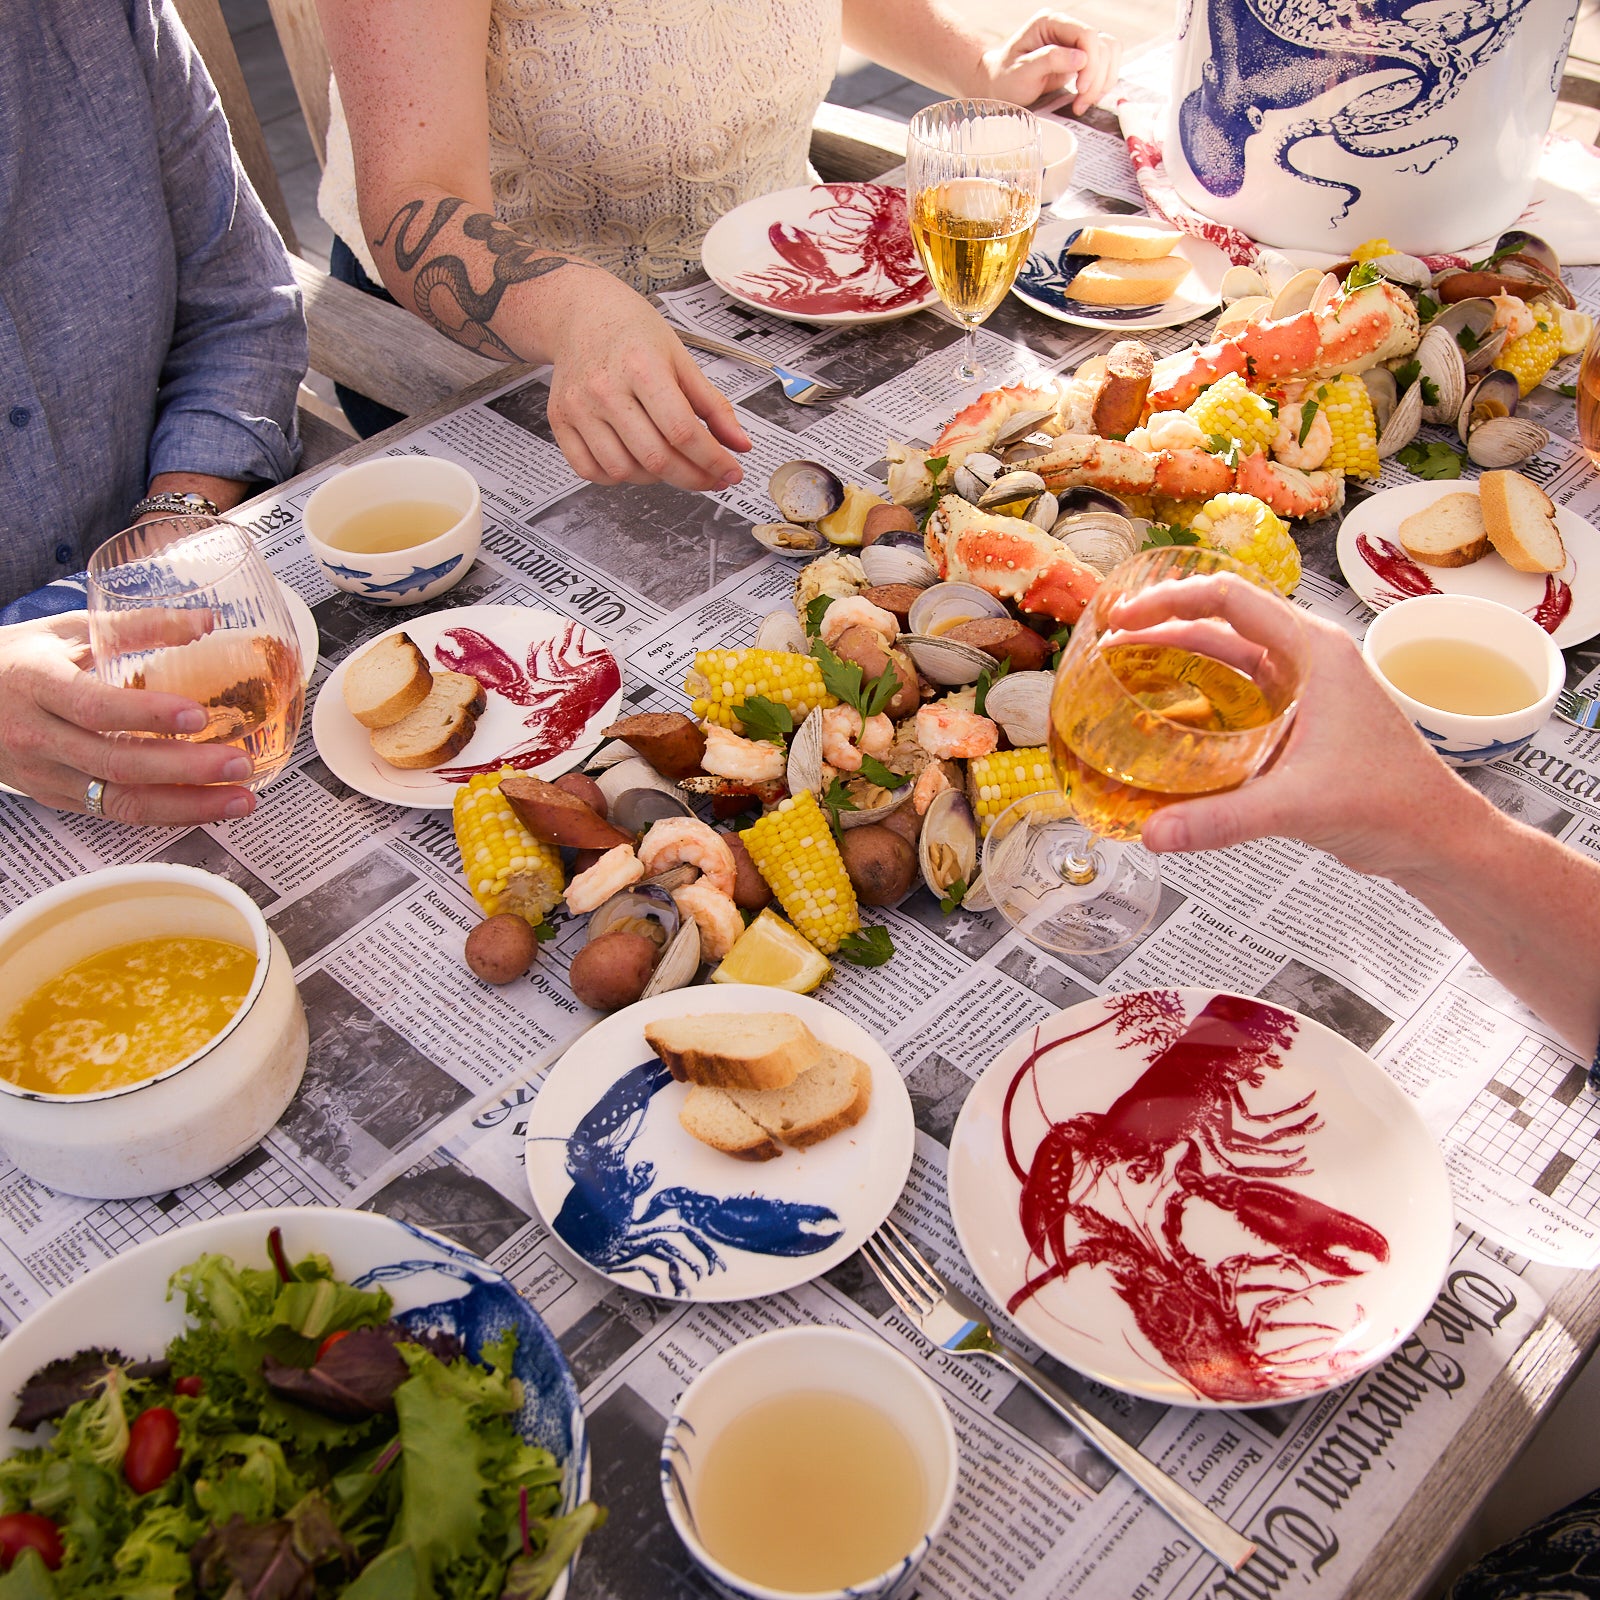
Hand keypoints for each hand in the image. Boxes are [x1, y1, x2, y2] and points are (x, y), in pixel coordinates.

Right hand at [0, 614, 257, 823]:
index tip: (198, 715)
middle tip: (239, 764)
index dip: (147, 714)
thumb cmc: (19, 660)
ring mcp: (46, 775)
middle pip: (115, 763)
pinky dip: (166, 814)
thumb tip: (205, 620)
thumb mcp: (68, 631)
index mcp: (37, 684)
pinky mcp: (57, 799)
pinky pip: (116, 813)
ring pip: (119, 801)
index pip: (94, 706)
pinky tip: (207, 807)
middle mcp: (37, 736)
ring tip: (239, 800)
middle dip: (185, 769)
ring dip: (187, 806)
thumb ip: (137, 626)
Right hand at [540, 272, 751, 492]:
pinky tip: (634, 461)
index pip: (682, 431)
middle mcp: (605, 389)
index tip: (730, 473)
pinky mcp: (560, 421)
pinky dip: (617, 477)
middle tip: (709, 478)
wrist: (581, 314)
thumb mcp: (681, 359)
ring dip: (655, 478)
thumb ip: (713, 405)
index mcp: (641, 367)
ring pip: (623, 471)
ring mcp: (578, 408)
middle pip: (655, 458)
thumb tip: (740, 445)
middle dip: (692, 478)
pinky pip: (589, 471)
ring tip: (670, 461)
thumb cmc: (632, 333)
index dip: (712, 461)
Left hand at [978, 11, 1121, 114]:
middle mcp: (1066, 27)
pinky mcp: (1080, 58)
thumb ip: (1049, 61)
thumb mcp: (1021, 71)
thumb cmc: (1005, 79)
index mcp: (1050, 23)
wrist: (999, 87)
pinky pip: (1105, 65)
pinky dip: (1101, 84)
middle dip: (1097, 77)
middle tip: (1081, 103)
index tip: (1081, 88)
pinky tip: (1086, 98)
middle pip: (1102, 45)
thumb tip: (1081, 58)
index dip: (1091, 62)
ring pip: (1108, 54)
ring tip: (1083, 103)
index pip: (1086, 34)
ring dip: (1103, 82)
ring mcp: (1075, 42)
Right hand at [1140, 609, 1470, 880]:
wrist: (1437, 837)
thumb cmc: (1393, 803)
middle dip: (1162, 626)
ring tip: (1123, 671)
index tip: (1123, 618)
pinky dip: (1197, 696)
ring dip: (1176, 659)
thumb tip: (1153, 834)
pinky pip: (1237, 692)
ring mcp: (1304, 688)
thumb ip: (1221, 820)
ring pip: (1228, 656)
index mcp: (1315, 652)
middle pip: (1223, 621)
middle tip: (1109, 642)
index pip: (1232, 599)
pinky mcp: (1299, 719)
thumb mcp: (1299, 806)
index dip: (1170, 601)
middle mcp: (1308, 659)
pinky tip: (1164, 719)